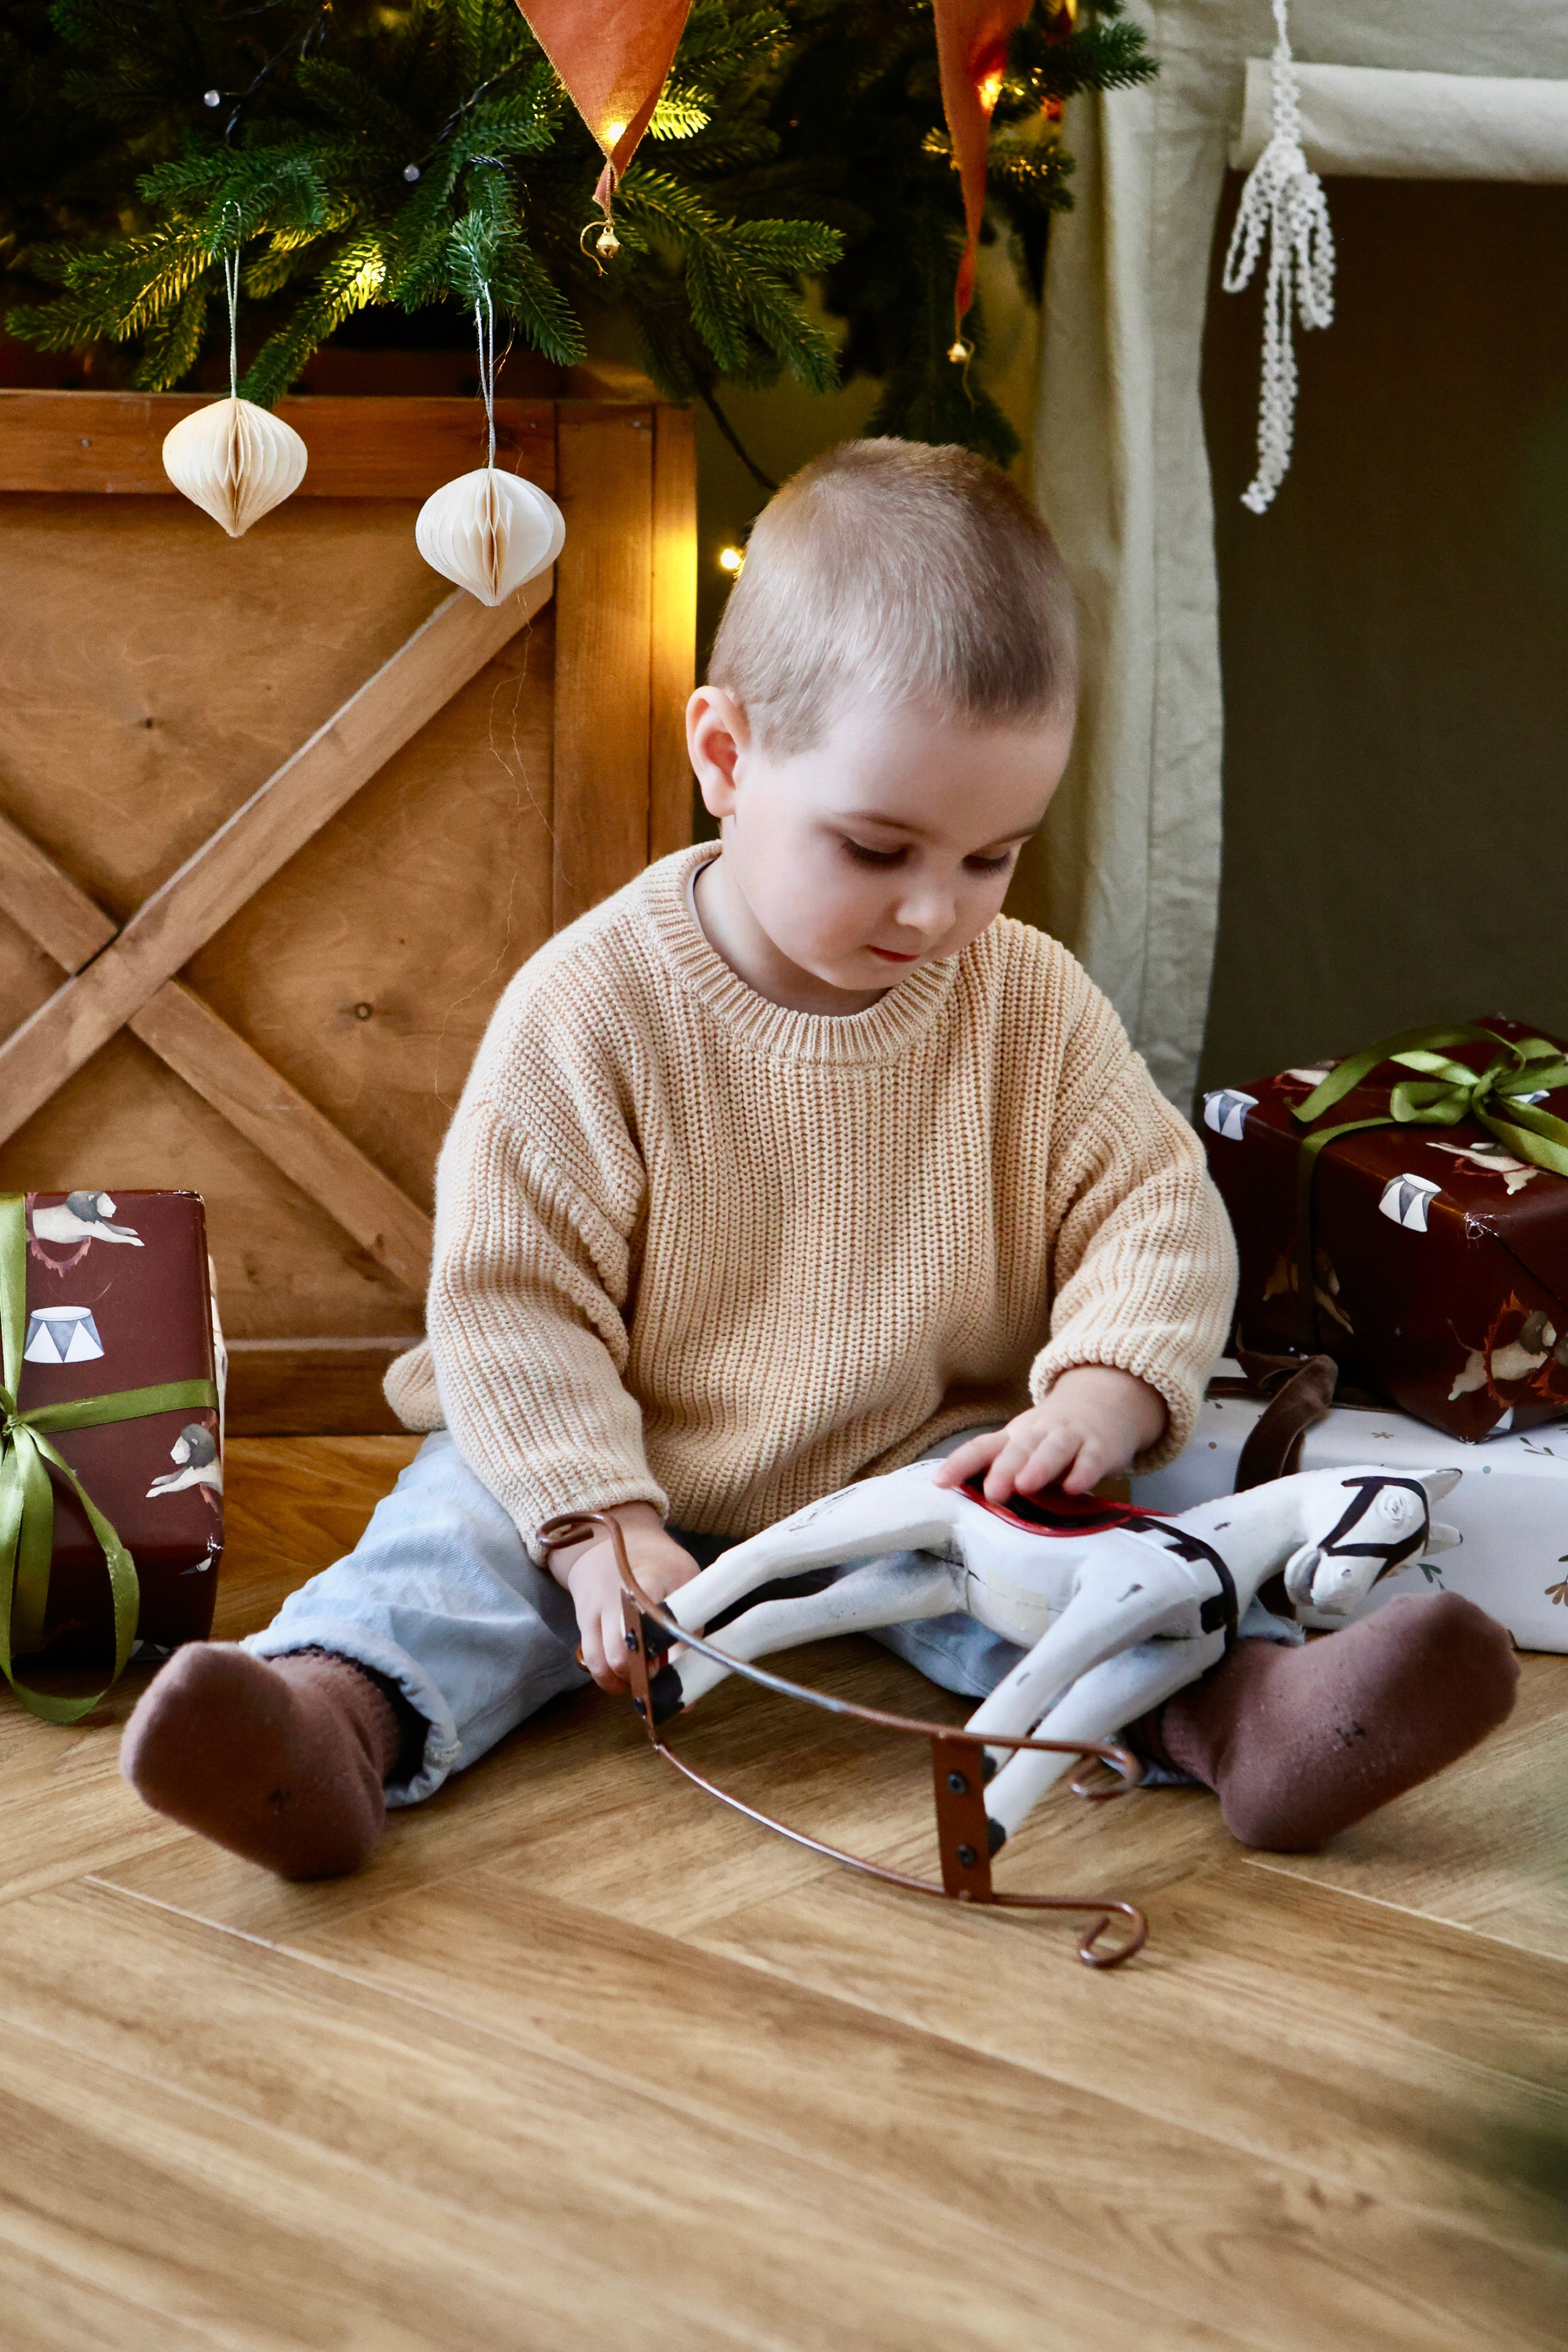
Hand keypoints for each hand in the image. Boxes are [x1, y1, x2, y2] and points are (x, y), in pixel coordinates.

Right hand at [549, 1503, 699, 1692]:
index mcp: (649, 1580)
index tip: (668, 1669)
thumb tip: (685, 1691)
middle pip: (621, 1651)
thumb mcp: (685, 1582)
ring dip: (620, 1681)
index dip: (661, 1653)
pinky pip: (589, 1659)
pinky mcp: (582, 1620)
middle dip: (640, 1675)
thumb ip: (690, 1630)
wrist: (612, 1541)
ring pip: (600, 1661)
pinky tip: (623, 1676)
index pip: (652, 1619)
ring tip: (639, 1682)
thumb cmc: (660, 1566)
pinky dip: (606, 1676)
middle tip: (657, 1677)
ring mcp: (595, 1608)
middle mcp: (616, 1596)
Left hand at [932, 1367, 1167, 1501]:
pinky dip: (1083, 1473)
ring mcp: (1070, 1437)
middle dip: (1004, 1469)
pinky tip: (1074, 1488)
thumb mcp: (1025, 1446)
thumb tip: (969, 1504)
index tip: (939, 1483)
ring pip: (1053, 1449)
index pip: (982, 1447)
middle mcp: (1039, 1433)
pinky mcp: (1100, 1447)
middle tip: (992, 1492)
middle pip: (1019, 1447)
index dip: (960, 1463)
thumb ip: (1004, 1471)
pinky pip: (1090, 1459)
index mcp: (1014, 1436)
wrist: (1104, 1401)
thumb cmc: (1053, 1436)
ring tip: (1025, 1485)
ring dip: (1039, 1466)